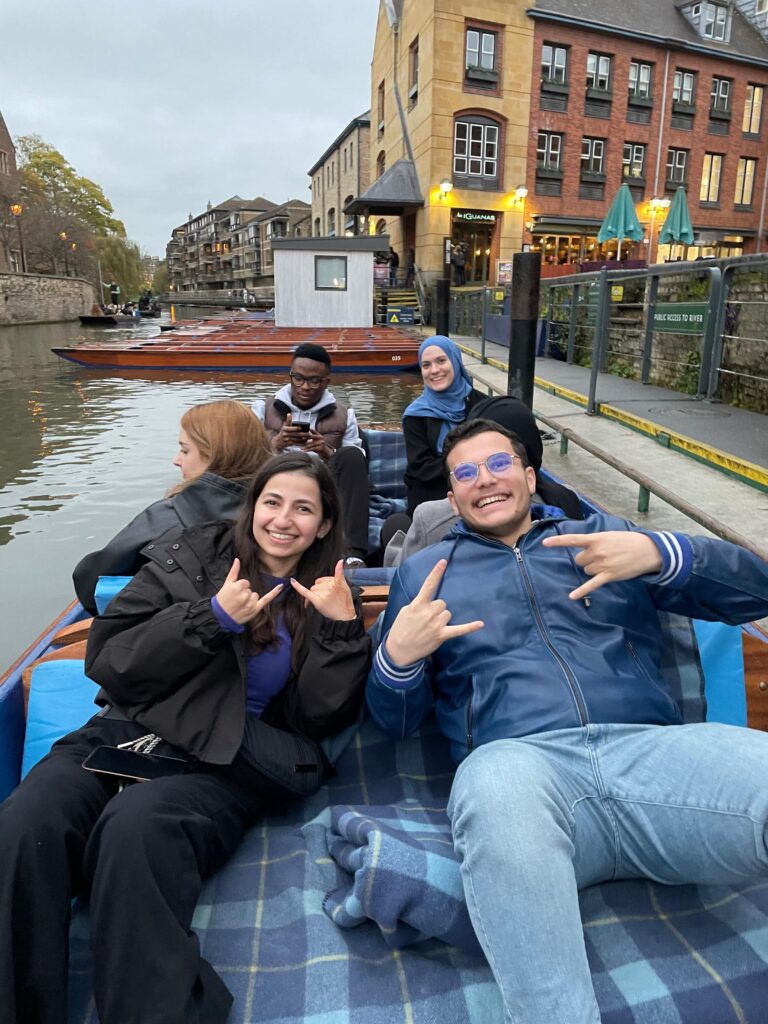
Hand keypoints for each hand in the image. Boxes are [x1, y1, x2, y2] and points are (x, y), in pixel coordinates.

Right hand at [215, 557, 282, 623]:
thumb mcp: (226, 584)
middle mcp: (246, 594)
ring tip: (239, 605)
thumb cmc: (223, 599)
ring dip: (249, 599)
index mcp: (238, 586)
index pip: (245, 583)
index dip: (240, 588)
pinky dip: (274, 593)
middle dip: (244, 594)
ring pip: (255, 595)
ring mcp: (251, 603)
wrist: (220, 617)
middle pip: (250, 589)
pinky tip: (281, 586)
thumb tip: (238, 559)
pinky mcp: (255, 609)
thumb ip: (234, 571)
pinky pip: (267, 599)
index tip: (233, 594)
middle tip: (235, 601)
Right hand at [274, 413, 306, 451]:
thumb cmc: (283, 432)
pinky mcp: (289, 444)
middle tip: (309, 433)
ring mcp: (287, 439)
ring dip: (304, 438)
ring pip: (297, 439)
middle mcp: (285, 434)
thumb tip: (289, 414)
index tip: (300, 427)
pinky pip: (297, 443)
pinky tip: (307, 441)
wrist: (278, 442)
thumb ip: (288, 421)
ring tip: (309, 437)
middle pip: (295, 434)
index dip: (295, 428)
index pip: (290, 428)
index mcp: (284, 428)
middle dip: (303, 434)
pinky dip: (302, 442)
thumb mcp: (284, 426)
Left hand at [290, 559, 356, 619]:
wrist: (345, 616)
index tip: (331, 578)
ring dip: (316, 595)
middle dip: (321, 589)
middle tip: (329, 598)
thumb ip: (340, 573)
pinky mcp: (317, 601)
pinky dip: (298, 586)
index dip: (325, 583)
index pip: (325, 578)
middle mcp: (329, 587)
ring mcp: (323, 594)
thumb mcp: (346, 586)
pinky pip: (305, 591)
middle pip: (317, 583)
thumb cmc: (345, 601)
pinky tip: (292, 581)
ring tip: (325, 602)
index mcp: (337, 582)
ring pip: (313, 589)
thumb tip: (340, 561)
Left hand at [301, 429, 329, 457]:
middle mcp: (321, 438)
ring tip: (300, 446)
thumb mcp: (316, 440)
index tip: (307, 428)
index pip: (314, 432)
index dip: (311, 430)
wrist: (325, 452)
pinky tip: (304, 450)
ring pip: (312, 444)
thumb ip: (311, 436)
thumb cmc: (319, 445)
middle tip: (301, 438)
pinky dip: (307, 450)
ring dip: (305, 446)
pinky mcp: (320, 448)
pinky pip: (313, 449)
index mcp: (319, 435)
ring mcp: (321, 443)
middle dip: (306, 437)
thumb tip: (303, 434)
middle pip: (312, 437)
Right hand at [385, 559, 483, 666]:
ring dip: (442, 619)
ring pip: (447, 614)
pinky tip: (480, 624)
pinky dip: (470, 627)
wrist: (398, 650)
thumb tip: (429, 603)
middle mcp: (428, 612)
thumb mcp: (405, 611)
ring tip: (430, 628)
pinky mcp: (441, 635)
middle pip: (442, 603)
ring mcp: (436, 624)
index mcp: (417, 605)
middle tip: (426, 620)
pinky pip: (459, 630)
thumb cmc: (401, 629)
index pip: (428, 585)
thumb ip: (418, 604)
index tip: (444, 561)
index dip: (436, 573)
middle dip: (436, 609)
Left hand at [542, 531, 662, 599]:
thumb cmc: (628, 541)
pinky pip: (591, 584)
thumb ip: (595, 541)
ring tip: (609, 563)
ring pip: (586, 571)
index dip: (558, 542)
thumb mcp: (609, 536)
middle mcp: (597, 551)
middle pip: (579, 560)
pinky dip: (581, 591)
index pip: (573, 539)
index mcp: (596, 539)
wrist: (648, 550)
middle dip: (587, 559)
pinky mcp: (609, 576)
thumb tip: (584, 551)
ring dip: (593, 569)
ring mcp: (602, 564)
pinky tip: (572, 596)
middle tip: (603, 556)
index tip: (544, 543)